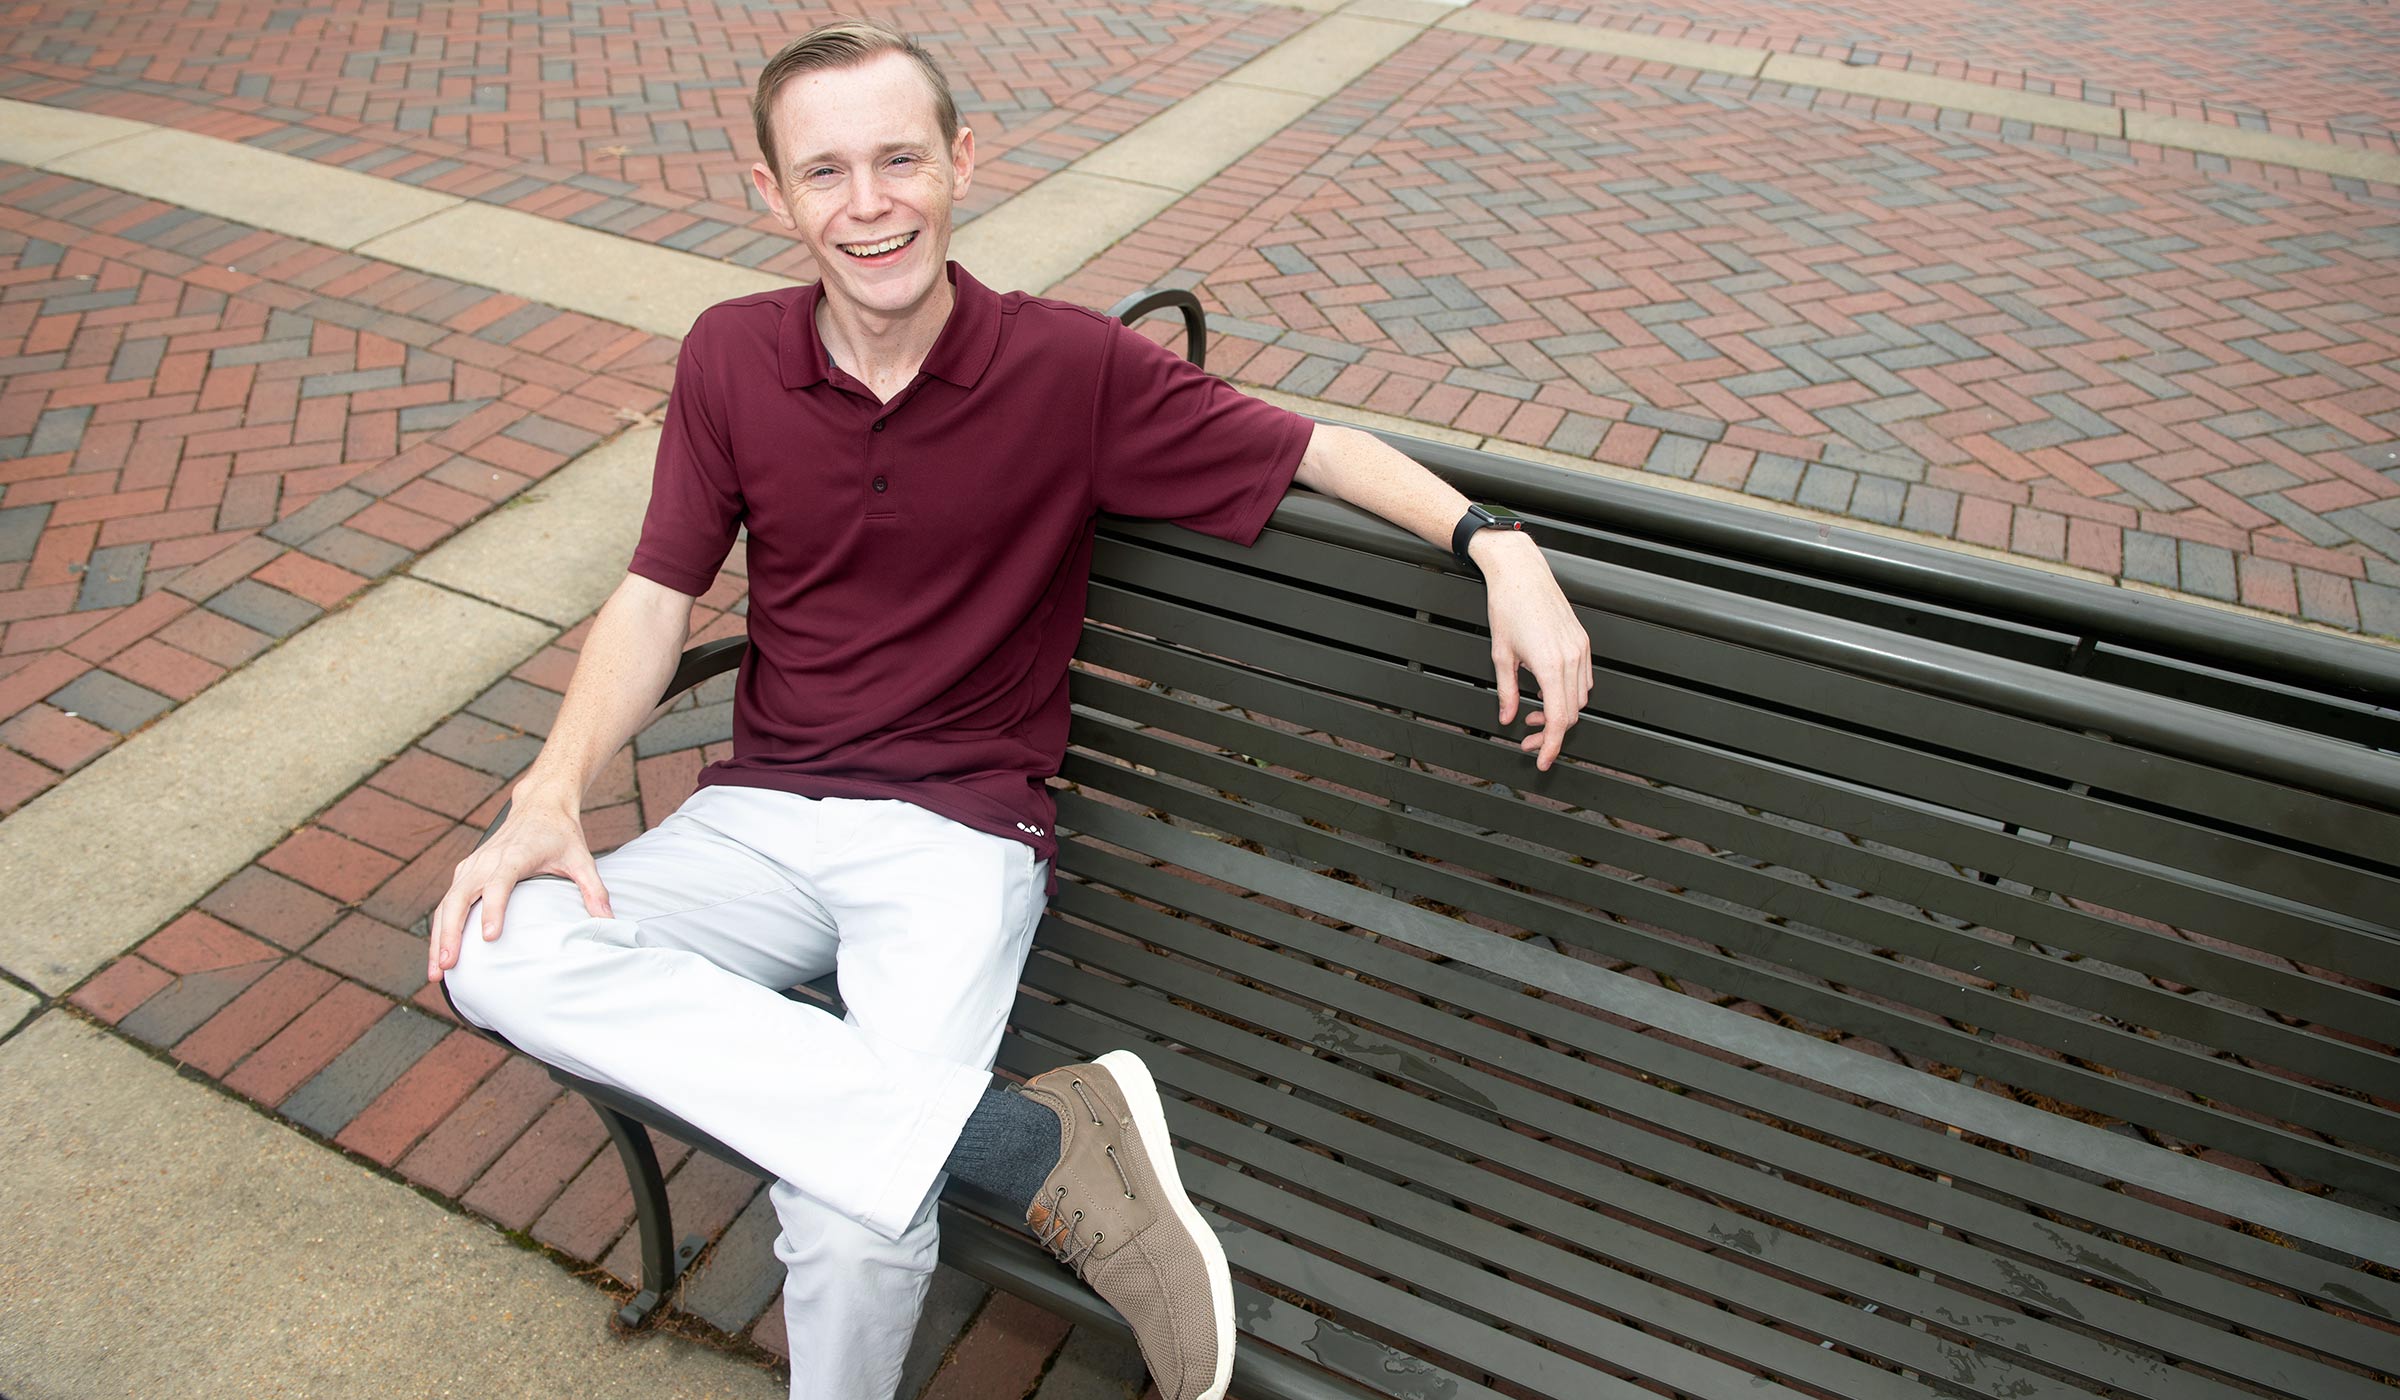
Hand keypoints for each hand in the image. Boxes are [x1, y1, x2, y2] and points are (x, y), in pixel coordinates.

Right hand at [425, 787, 612, 982]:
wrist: (539, 805)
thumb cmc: (560, 834)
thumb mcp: (582, 858)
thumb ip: (594, 890)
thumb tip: (608, 921)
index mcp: (514, 856)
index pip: (498, 884)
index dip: (493, 910)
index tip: (489, 937)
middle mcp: (486, 860)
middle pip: (460, 897)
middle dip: (450, 933)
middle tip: (449, 965)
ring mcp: (472, 865)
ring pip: (447, 903)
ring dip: (439, 936)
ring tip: (437, 971)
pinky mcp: (466, 871)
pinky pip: (448, 901)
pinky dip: (440, 927)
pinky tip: (440, 953)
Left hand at [1474, 530, 1592, 770]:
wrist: (1522, 573)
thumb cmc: (1508, 607)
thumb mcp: (1500, 655)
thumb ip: (1506, 692)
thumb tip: (1508, 717)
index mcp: (1550, 665)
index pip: (1558, 720)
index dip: (1551, 746)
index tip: (1542, 760)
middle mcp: (1572, 659)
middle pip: (1571, 714)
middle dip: (1550, 734)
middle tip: (1528, 740)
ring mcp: (1581, 649)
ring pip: (1580, 699)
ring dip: (1559, 714)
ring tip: (1533, 715)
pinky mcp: (1582, 642)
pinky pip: (1583, 680)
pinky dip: (1567, 695)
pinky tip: (1546, 693)